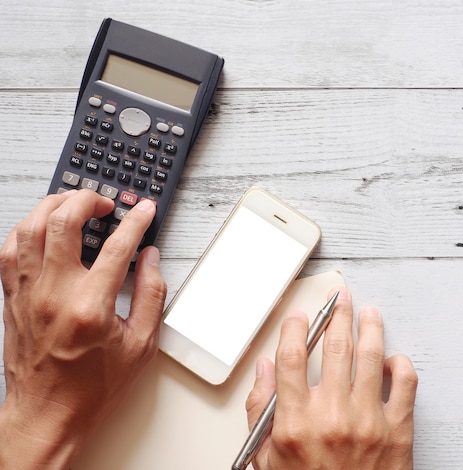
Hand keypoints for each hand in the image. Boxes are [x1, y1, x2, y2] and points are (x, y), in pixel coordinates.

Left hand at [0, 190, 166, 468]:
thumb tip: (150, 258)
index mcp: (90, 306)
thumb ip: (152, 295)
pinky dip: (25, 229)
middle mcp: (54, 294)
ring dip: (53, 206)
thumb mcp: (142, 345)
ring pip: (29, 228)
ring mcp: (27, 294)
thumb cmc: (93, 387)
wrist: (47, 415)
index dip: (136, 221)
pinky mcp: (12, 298)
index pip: (117, 246)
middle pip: (62, 223)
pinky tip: (42, 228)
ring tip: (74, 204)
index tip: (145, 210)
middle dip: (87, 200)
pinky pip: (9, 250)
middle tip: (105, 202)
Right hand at [245, 287, 417, 469]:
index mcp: (297, 422)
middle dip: (338, 314)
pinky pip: (405, 383)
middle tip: (341, 299)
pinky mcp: (398, 430)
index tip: (300, 316)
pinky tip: (391, 358)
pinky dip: (400, 364)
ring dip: (370, 327)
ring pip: (372, 355)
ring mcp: (369, 420)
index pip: (293, 356)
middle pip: (336, 346)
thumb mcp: (267, 458)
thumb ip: (262, 410)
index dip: (296, 327)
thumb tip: (265, 370)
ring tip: (369, 313)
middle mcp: (333, 415)